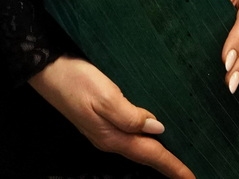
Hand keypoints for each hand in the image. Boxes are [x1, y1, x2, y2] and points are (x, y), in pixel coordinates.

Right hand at [29, 56, 193, 178]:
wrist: (46, 70)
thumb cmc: (76, 81)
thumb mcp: (105, 96)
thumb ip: (131, 115)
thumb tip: (158, 128)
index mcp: (113, 136)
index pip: (150, 154)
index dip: (172, 166)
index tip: (191, 177)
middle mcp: (110, 137)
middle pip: (145, 155)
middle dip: (167, 165)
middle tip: (187, 173)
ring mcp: (104, 130)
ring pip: (138, 146)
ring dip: (157, 153)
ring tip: (176, 158)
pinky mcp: (101, 118)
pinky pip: (130, 134)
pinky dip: (145, 138)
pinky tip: (152, 132)